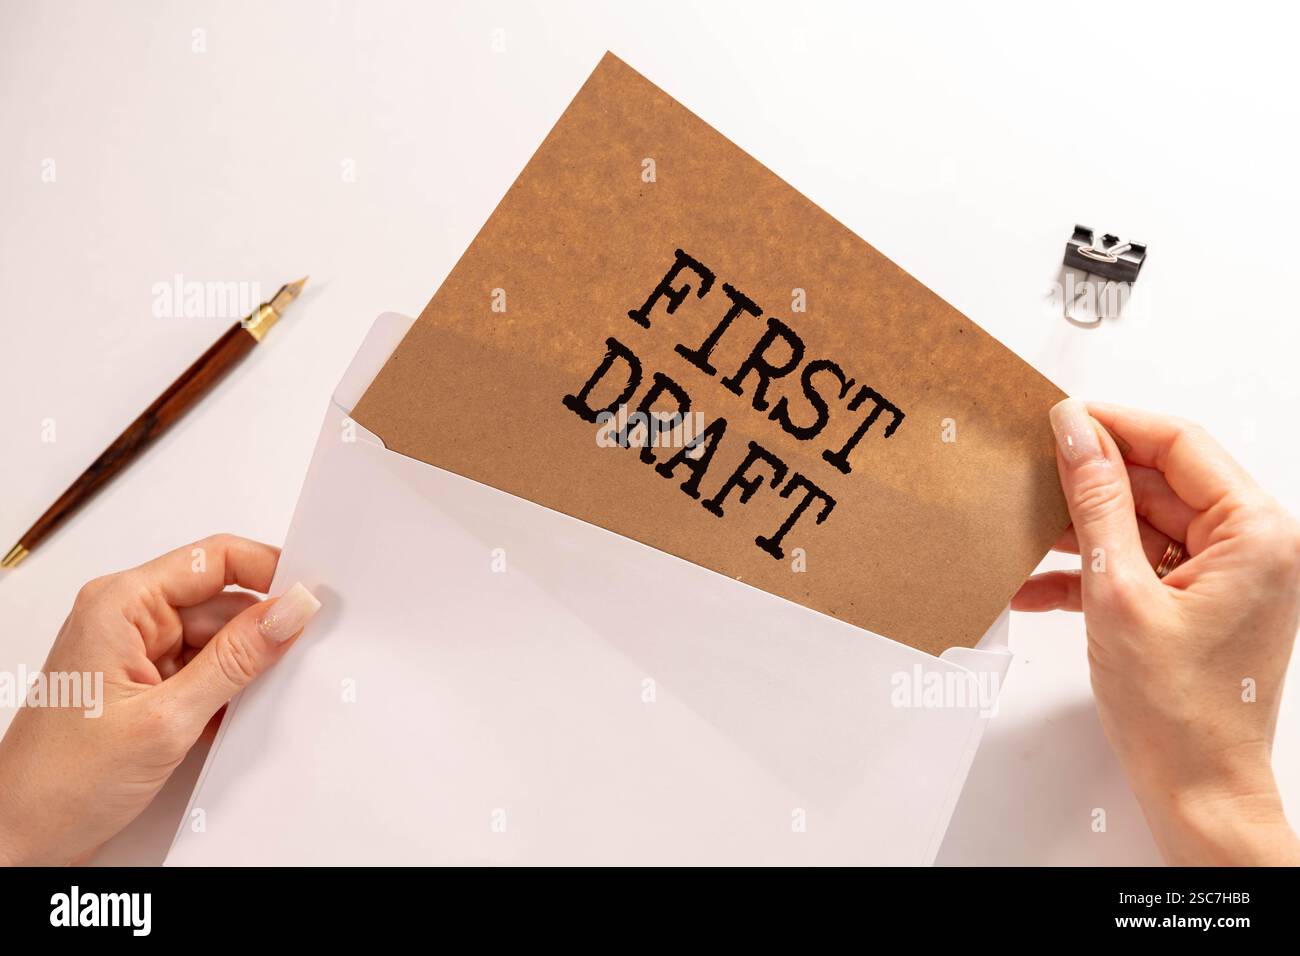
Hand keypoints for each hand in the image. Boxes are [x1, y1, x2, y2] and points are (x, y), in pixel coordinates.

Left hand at [0, 535, 319, 865]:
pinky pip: (206, 672)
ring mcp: (137, 655)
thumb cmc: (58, 782)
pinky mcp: (147, 689)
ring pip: (219, 640)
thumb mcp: (167, 719)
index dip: (271, 570)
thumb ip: (237, 660)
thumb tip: (290, 610)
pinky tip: (233, 719)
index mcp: (122, 604)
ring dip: (245, 669)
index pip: (215, 559)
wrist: (18, 840)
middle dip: (262, 631)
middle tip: (300, 660)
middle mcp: (128, 620)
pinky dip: (228, 694)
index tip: (313, 597)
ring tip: (251, 703)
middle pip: (224, 601)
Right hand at [1014, 400, 1299, 864]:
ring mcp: (1223, 575)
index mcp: (1255, 533)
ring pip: (1140, 522)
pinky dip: (1089, 572)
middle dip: (1088, 481)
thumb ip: (1095, 503)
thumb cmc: (1178, 711)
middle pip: (1158, 481)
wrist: (1196, 791)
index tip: (1056, 418)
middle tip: (1028, 472)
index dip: (1113, 424)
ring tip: (1023, 531)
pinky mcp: (1196, 602)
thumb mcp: (1119, 592)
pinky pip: (1138, 563)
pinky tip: (1036, 587)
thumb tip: (1075, 432)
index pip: (1179, 443)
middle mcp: (1249, 546)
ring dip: (1080, 531)